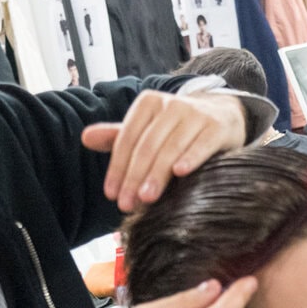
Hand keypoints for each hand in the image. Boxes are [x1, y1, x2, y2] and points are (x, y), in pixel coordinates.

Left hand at [81, 88, 250, 212]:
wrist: (222, 114)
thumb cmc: (176, 128)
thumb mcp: (146, 129)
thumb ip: (117, 137)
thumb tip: (85, 138)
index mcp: (148, 103)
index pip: (127, 138)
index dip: (117, 167)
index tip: (111, 194)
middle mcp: (171, 104)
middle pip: (147, 145)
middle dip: (135, 177)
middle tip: (126, 204)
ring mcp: (195, 114)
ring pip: (171, 147)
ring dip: (157, 174)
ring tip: (146, 199)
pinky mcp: (216, 126)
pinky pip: (201, 144)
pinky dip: (191, 157)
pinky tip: (180, 173)